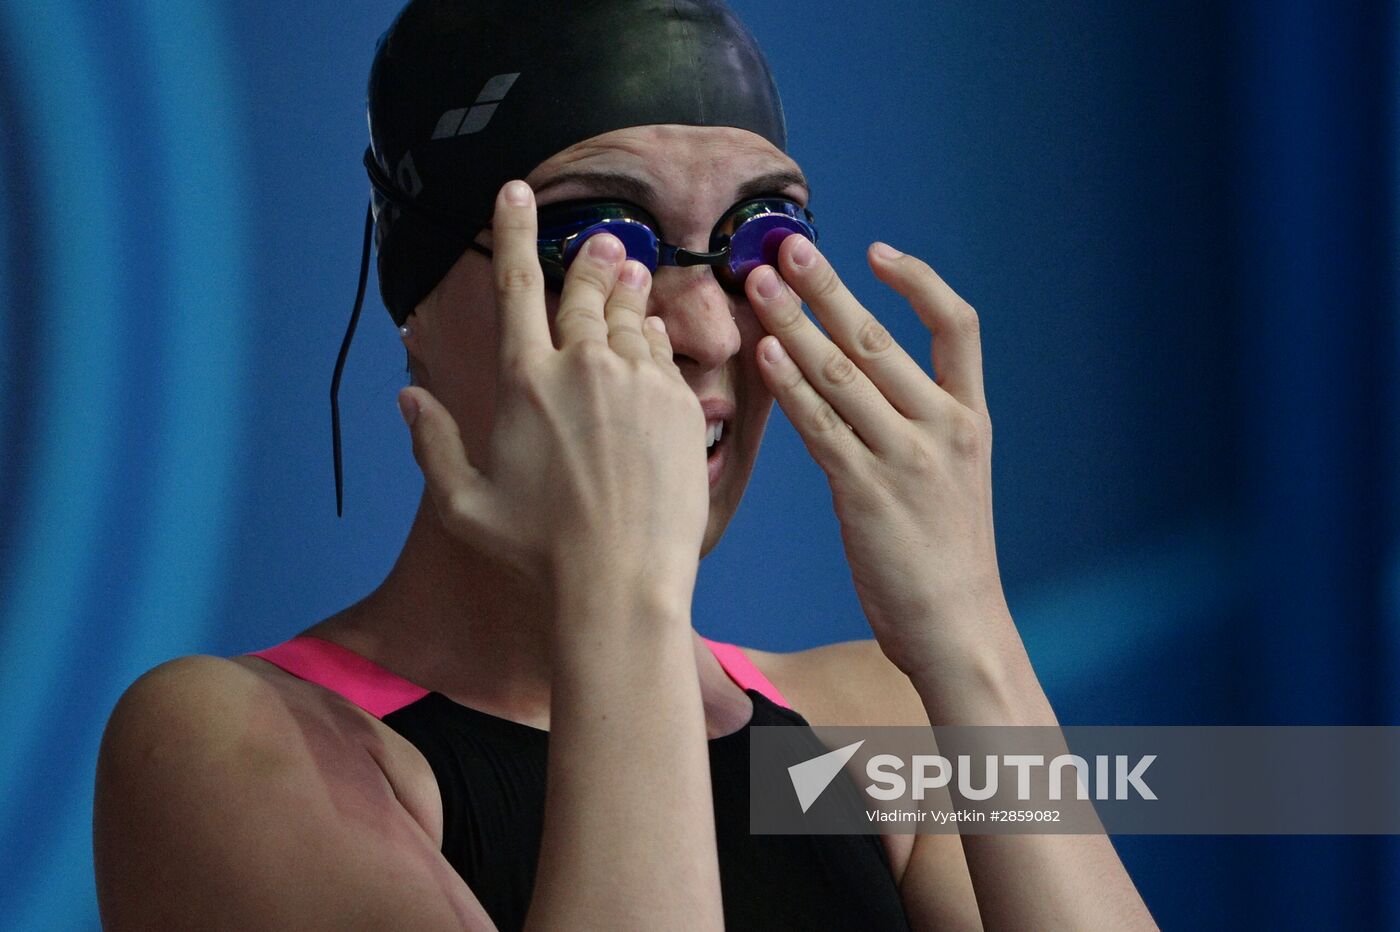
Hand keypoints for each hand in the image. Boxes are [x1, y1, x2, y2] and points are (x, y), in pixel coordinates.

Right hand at [398, 180, 709, 598]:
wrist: (620, 585)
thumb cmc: (536, 552)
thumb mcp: (464, 504)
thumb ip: (434, 444)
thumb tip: (410, 398)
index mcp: (526, 380)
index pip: (517, 285)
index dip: (514, 230)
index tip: (516, 191)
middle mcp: (584, 366)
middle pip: (584, 291)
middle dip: (589, 257)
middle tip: (601, 238)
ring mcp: (639, 383)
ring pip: (630, 316)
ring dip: (625, 288)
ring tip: (627, 269)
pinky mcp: (682, 406)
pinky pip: (665, 353)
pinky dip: (655, 336)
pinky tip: (653, 334)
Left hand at [746, 236, 1007, 676]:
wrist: (958, 627)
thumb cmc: (946, 556)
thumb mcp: (955, 478)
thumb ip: (918, 425)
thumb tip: (856, 378)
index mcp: (970, 419)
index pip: (959, 325)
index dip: (918, 281)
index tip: (875, 251)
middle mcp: (943, 428)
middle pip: (880, 339)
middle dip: (828, 288)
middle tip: (787, 245)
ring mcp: (905, 458)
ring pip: (841, 374)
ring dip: (793, 325)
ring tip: (757, 285)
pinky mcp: (866, 491)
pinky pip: (819, 424)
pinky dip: (788, 384)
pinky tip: (763, 354)